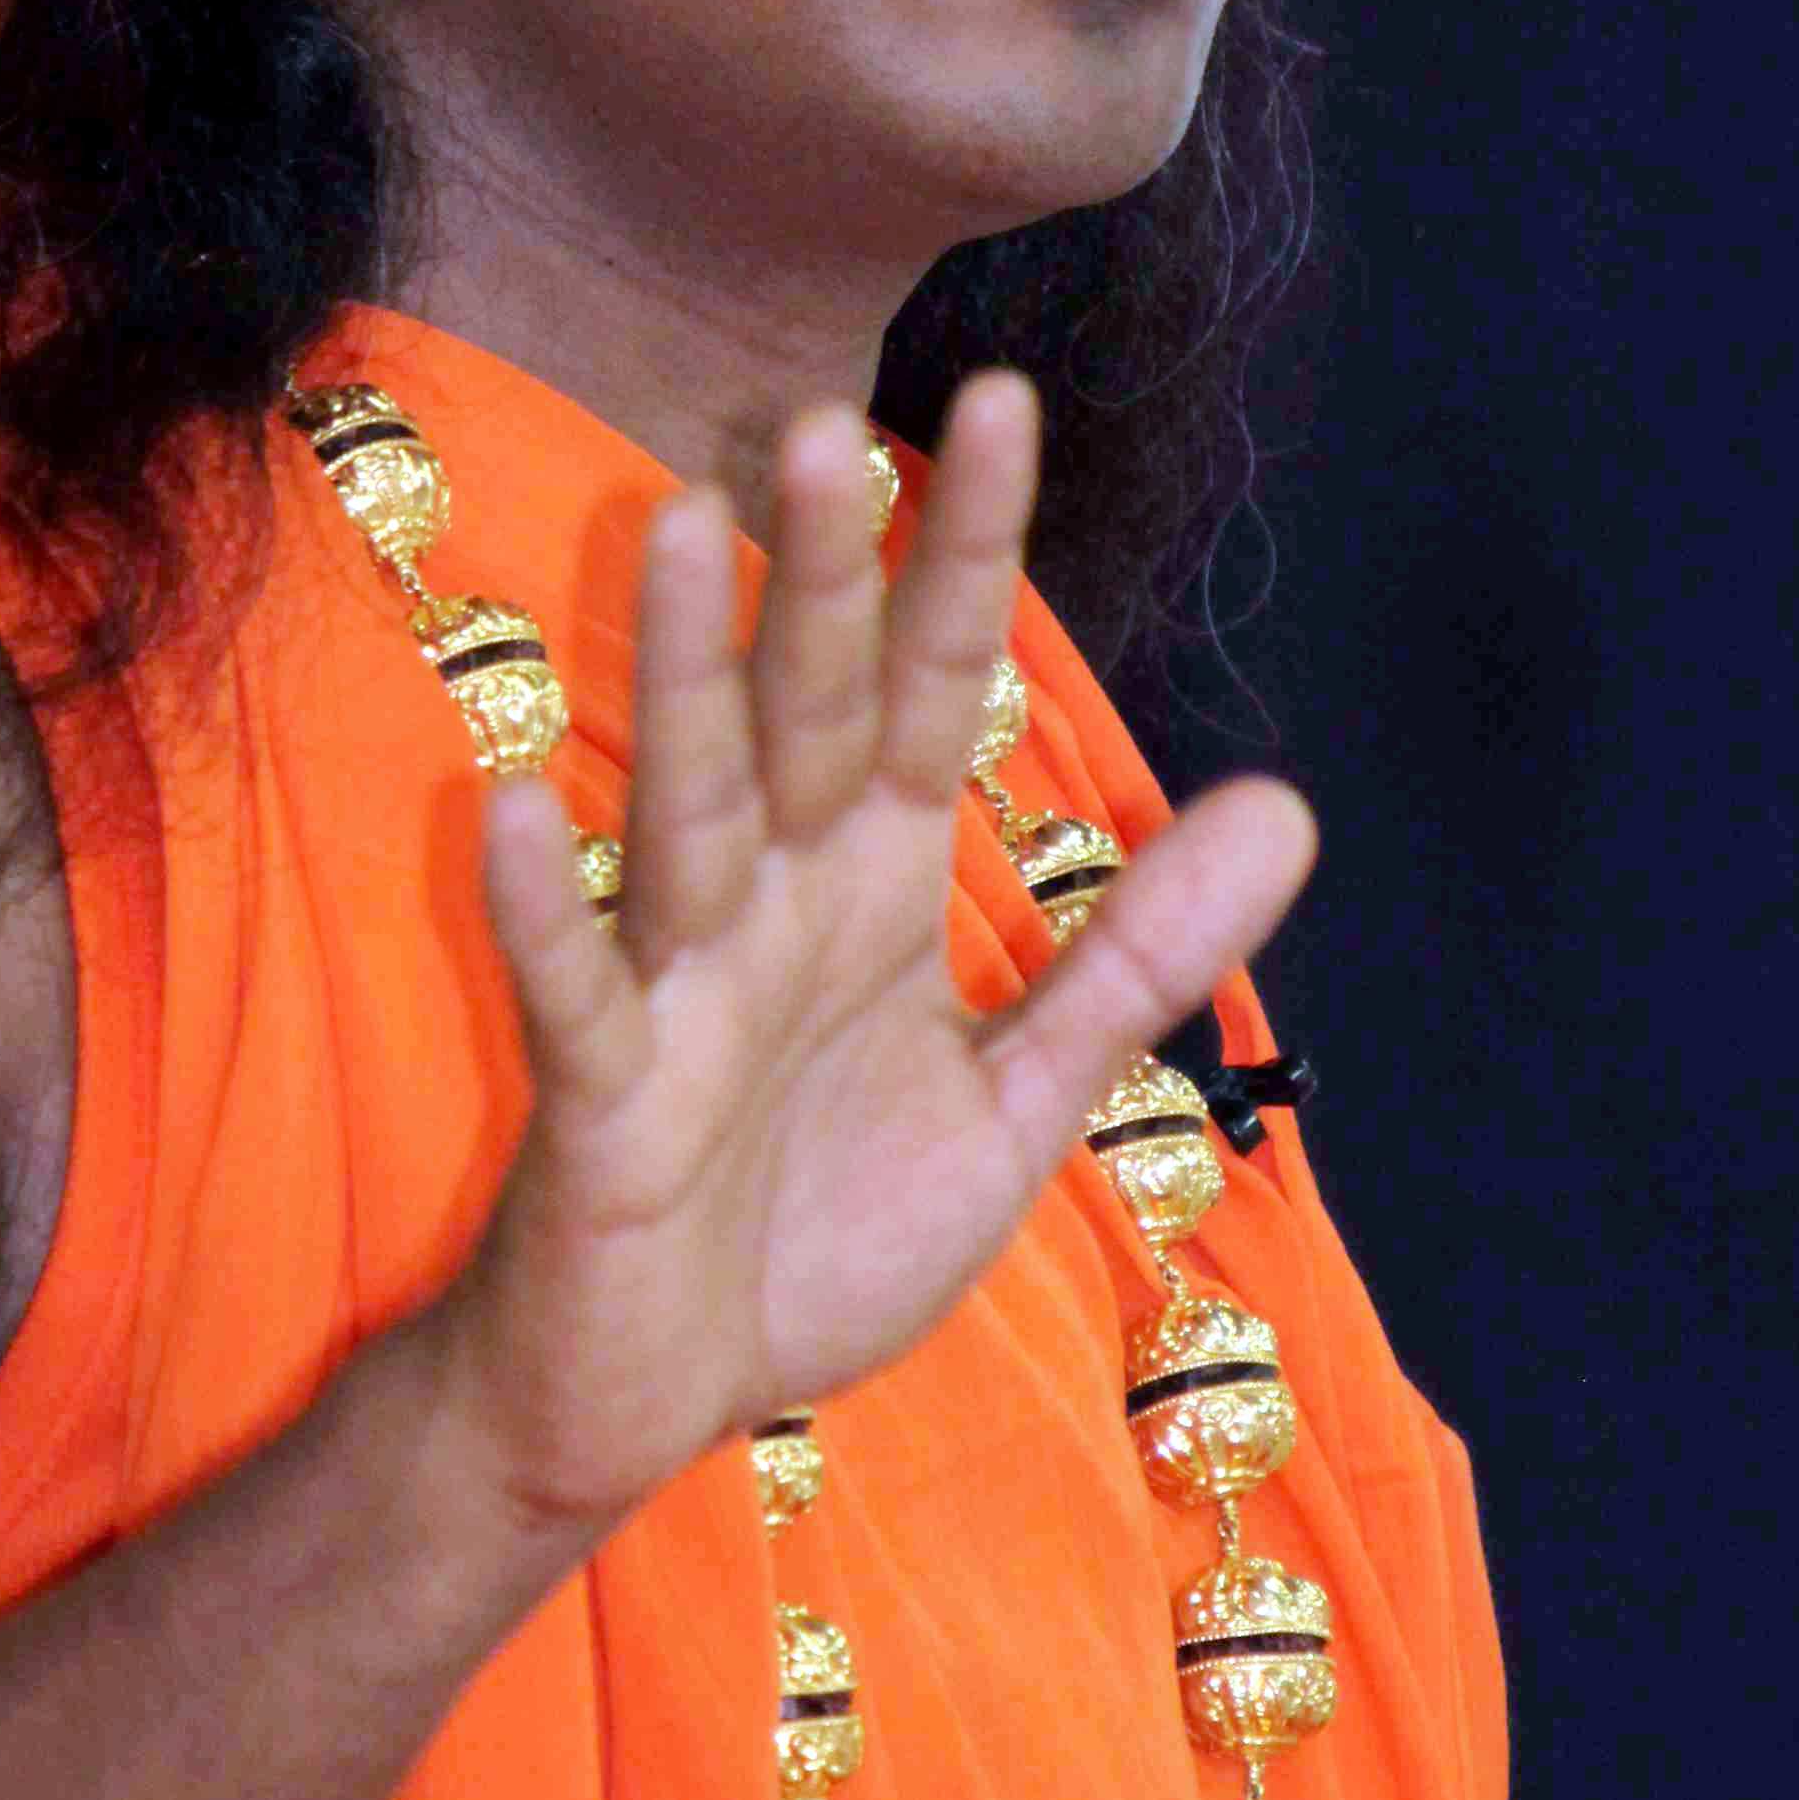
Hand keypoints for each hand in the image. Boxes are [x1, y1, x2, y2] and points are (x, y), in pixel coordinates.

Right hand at [433, 368, 1315, 1537]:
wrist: (650, 1400)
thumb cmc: (810, 1231)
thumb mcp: (1017, 1102)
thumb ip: (1136, 959)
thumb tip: (1287, 805)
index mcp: (875, 884)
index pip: (941, 689)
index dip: (969, 555)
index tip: (1001, 400)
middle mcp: (776, 904)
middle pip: (812, 713)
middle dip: (827, 575)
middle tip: (827, 418)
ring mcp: (679, 991)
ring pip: (691, 808)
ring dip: (686, 675)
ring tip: (681, 525)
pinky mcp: (601, 1102)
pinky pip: (573, 992)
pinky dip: (538, 910)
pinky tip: (511, 810)